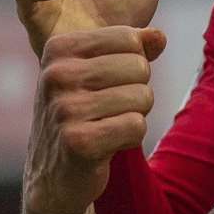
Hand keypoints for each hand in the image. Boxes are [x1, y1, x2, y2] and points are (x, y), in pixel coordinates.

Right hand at [23, 25, 165, 213]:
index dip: (133, 63)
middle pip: (139, 67)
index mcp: (57, 48)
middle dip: (137, 91)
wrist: (53, 177)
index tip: (109, 84)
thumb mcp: (98, 74)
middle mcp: (56, 75)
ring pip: (143, 97)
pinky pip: (137, 126)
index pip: (129, 38)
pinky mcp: (78, 142)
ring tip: (107, 127)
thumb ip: (132, 50)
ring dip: (135, 116)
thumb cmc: (82, 116)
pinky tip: (107, 146)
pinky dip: (131, 138)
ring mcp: (64, 109)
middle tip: (110, 110)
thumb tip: (159, 37)